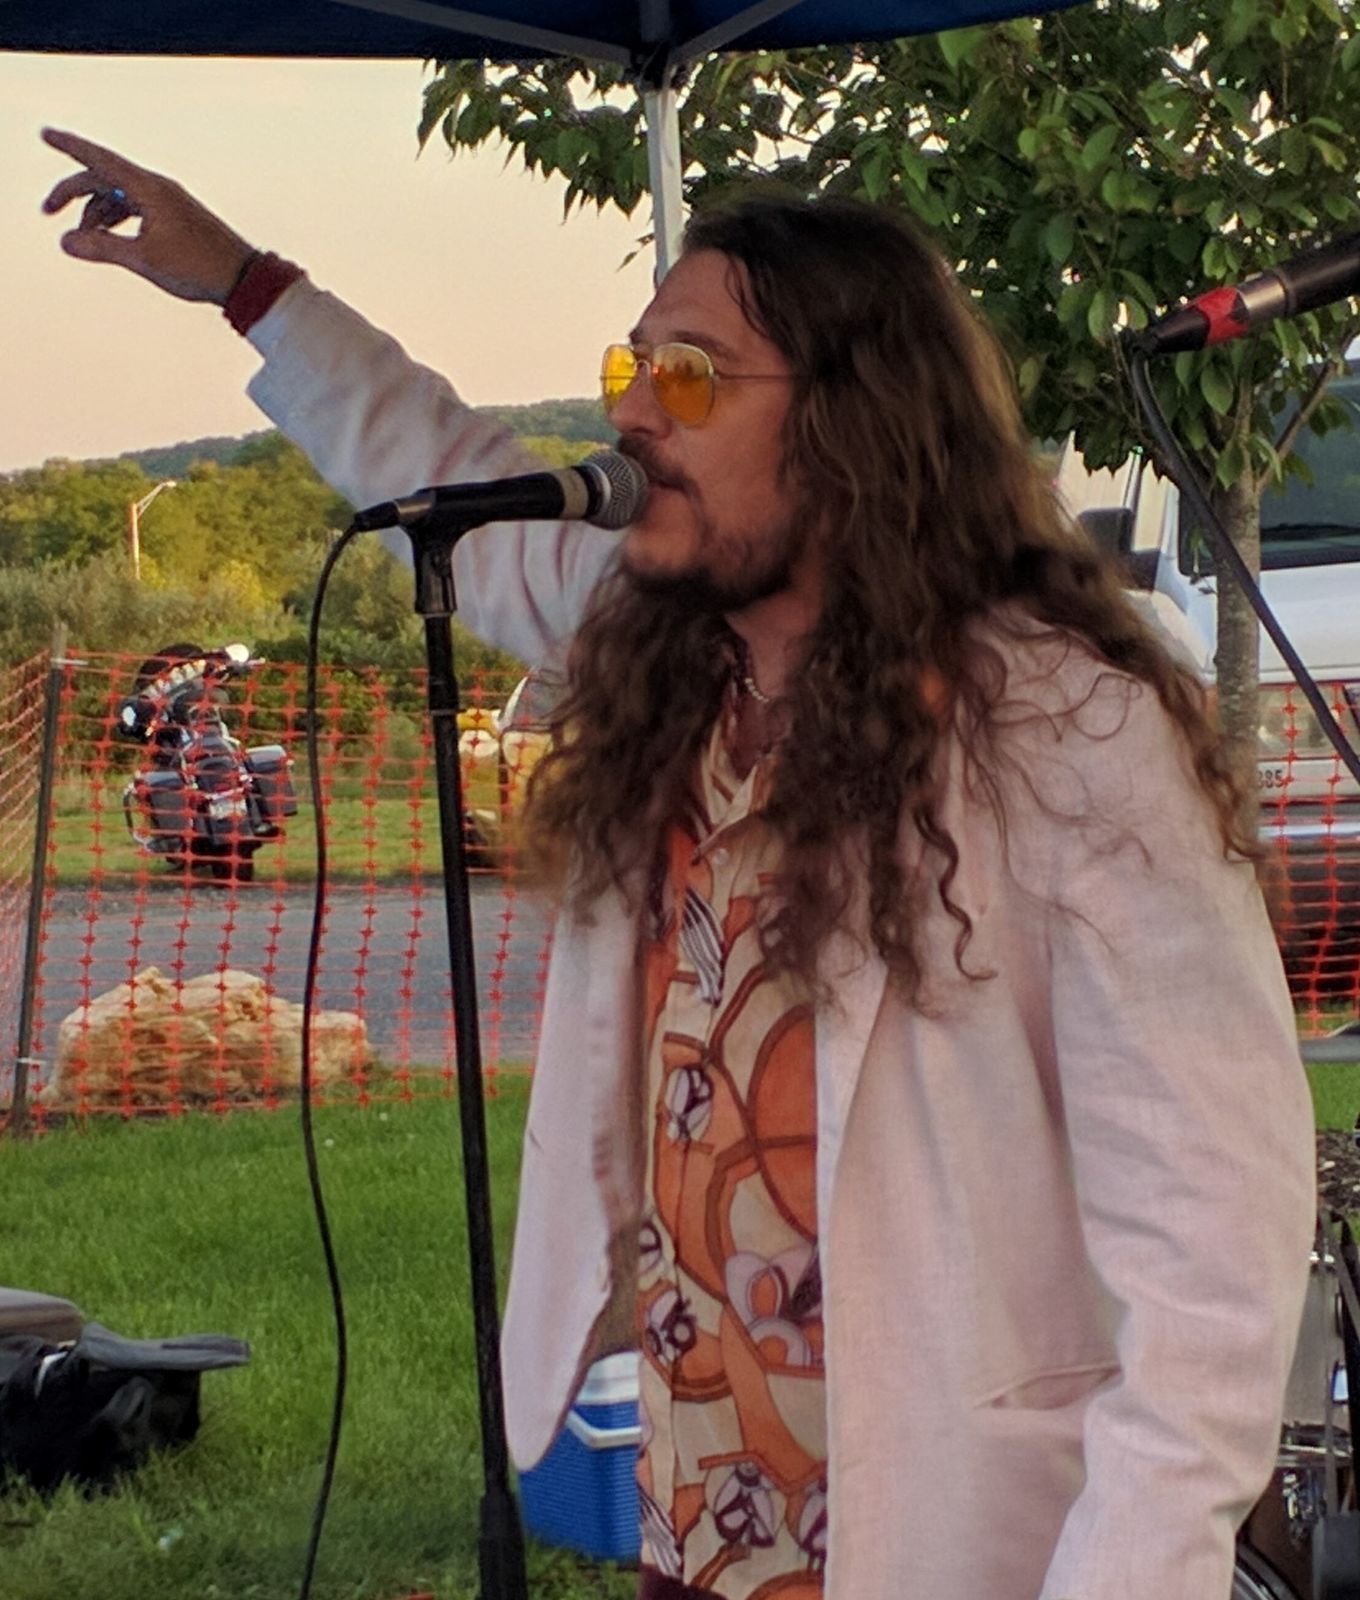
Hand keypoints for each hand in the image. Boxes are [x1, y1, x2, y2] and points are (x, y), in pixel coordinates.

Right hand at [41, 128, 256, 304]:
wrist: (244, 278)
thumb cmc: (200, 267)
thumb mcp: (144, 260)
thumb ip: (103, 248)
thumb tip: (66, 241)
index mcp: (150, 189)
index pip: (100, 160)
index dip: (70, 147)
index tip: (46, 134)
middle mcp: (158, 189)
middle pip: (104, 179)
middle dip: (73, 192)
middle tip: (47, 211)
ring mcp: (169, 202)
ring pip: (120, 196)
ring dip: (95, 212)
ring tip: (82, 238)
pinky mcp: (176, 218)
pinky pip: (136, 209)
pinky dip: (117, 220)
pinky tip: (109, 238)